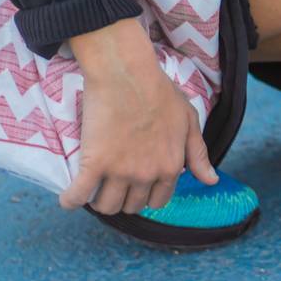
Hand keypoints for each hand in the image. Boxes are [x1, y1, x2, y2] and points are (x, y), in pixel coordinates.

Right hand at [60, 17, 217, 215]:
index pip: (159, 200)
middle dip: (125, 199)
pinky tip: (69, 199)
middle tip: (115, 184)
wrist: (128, 74)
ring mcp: (120, 171)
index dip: (148, 196)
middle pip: (132, 206)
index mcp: (171, 166)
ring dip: (100, 202)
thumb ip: (198, 154)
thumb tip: (211, 180)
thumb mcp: (189, 120)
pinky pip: (78, 196)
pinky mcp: (94, 164)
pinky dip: (71, 201)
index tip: (138, 187)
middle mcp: (148, 174)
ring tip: (96, 188)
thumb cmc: (160, 92)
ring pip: (107, 207)